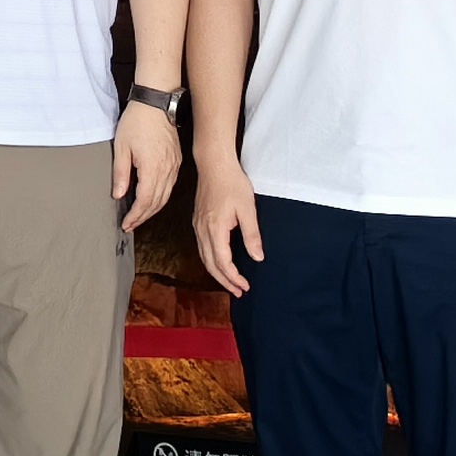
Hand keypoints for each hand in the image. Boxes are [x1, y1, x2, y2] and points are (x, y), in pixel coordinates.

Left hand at [113, 102, 182, 232]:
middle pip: (157, 202)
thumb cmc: (138, 120)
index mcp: (152, 167)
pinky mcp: (176, 160)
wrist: (156, 102)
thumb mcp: (121, 147)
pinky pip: (170, 185)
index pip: (145, 201)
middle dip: (143, 217)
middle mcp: (166, 169)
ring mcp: (174, 165)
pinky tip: (153, 199)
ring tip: (140, 216)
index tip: (127, 223)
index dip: (135, 215)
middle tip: (131, 224)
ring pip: (165, 196)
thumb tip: (118, 195)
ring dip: (153, 209)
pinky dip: (161, 197)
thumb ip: (120, 173)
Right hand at [194, 155, 262, 296]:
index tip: (245, 286)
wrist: (214, 163)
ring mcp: (198, 225)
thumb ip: (252, 235)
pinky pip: (202, 247)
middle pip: (210, 264)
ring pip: (204, 257)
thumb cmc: (232, 182)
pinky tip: (220, 262)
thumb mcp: (247, 209)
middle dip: (224, 281)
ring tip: (230, 282)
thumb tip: (257, 257)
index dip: (234, 277)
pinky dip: (211, 260)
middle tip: (238, 292)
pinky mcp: (198, 220)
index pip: (223, 262)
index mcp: (215, 229)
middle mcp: (202, 230)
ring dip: (217, 272)